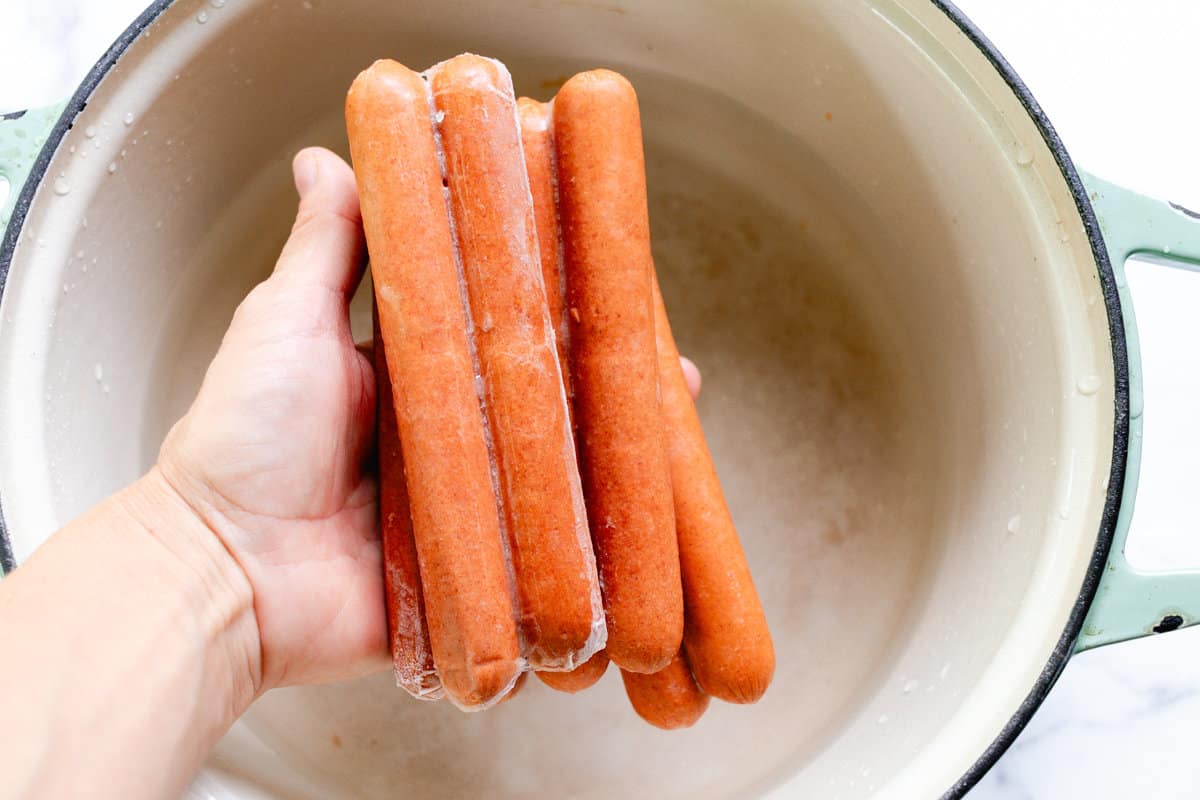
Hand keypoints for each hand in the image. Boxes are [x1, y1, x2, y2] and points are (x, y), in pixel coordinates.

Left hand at [152, 146, 705, 694]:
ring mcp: (454, 513)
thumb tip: (326, 157)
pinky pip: (530, 563)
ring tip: (661, 441)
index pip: (493, 337)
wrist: (223, 569)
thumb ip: (325, 247)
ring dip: (602, 466)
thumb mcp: (286, 322)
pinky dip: (578, 551)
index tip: (597, 287)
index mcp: (407, 382)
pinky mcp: (461, 578)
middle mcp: (438, 445)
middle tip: (657, 370)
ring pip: (544, 485)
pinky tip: (631, 530)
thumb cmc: (243, 440)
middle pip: (532, 413)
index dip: (545, 316)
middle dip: (595, 394)